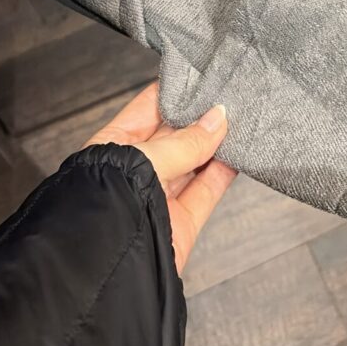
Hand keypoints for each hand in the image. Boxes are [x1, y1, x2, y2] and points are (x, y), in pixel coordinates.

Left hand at [86, 82, 235, 273]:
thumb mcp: (145, 160)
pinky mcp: (181, 222)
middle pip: (174, 134)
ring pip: (193, 162)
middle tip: (229, 95)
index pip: (148, 108)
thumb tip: (218, 119)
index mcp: (113, 147)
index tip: (202, 75)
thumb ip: (185, 143)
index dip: (175, 91)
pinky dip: (224, 172)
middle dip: (199, 116)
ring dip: (215, 143)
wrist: (105, 271)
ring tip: (240, 119)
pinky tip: (239, 154)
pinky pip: (206, 190)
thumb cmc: (106, 205)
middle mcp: (135, 170)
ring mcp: (158, 196)